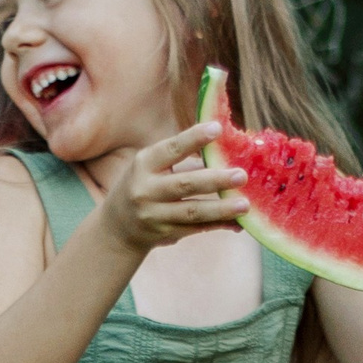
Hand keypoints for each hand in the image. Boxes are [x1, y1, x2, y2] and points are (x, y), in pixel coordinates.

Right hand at [94, 123, 248, 252]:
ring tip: (245, 204)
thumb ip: (180, 158)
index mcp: (144, 164)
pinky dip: (218, 225)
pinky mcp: (165, 234)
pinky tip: (238, 223)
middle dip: (215, 179)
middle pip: (184, 184)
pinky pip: (196, 228)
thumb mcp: (150, 167)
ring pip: (192, 211)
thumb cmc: (142, 186)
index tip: (218, 128)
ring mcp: (154, 215)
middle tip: (242, 175)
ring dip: (221, 208)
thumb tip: (223, 150)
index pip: (171, 149)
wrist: (117, 227)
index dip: (194, 138)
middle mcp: (146, 189)